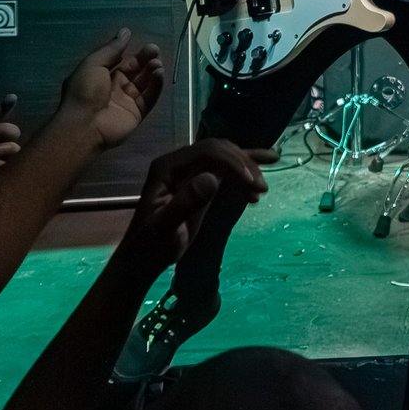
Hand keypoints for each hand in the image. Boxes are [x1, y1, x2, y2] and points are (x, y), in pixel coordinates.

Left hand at [58, 29, 165, 150]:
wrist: (84, 125)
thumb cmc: (85, 91)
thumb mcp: (94, 63)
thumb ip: (112, 49)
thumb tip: (126, 31)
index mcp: (101, 75)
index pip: (121, 61)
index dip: (132, 53)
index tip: (144, 44)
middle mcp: (114, 87)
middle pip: (135, 71)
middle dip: (145, 60)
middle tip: (155, 51)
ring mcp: (126, 101)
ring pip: (144, 83)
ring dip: (152, 72)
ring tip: (157, 64)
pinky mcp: (137, 113)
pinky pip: (149, 98)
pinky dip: (156, 86)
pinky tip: (159, 75)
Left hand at [116, 140, 275, 276]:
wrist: (145, 259)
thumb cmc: (152, 246)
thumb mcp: (166, 228)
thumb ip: (186, 203)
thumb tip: (213, 179)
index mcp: (168, 167)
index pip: (206, 152)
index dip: (232, 163)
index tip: (251, 183)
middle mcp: (179, 162)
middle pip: (219, 150)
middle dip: (243, 165)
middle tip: (261, 188)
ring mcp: (190, 170)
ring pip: (225, 156)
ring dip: (247, 168)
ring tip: (263, 188)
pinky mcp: (200, 180)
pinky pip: (225, 168)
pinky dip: (244, 170)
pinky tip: (262, 174)